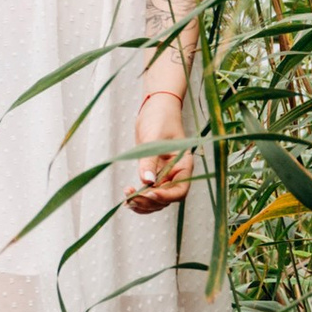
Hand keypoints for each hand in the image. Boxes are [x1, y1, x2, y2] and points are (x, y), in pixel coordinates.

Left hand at [125, 83, 191, 212]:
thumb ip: (150, 161)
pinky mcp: (153, 173)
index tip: (149, 195)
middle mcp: (176, 174)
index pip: (179, 190)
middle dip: (150, 202)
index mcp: (184, 165)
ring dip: (143, 204)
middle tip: (131, 199)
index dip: (165, 197)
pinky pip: (149, 191)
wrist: (156, 108)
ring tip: (127, 200)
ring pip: (157, 199)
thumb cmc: (161, 118)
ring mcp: (165, 175)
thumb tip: (147, 182)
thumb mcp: (154, 138)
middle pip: (167, 199)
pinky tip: (128, 197)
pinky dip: (139, 197)